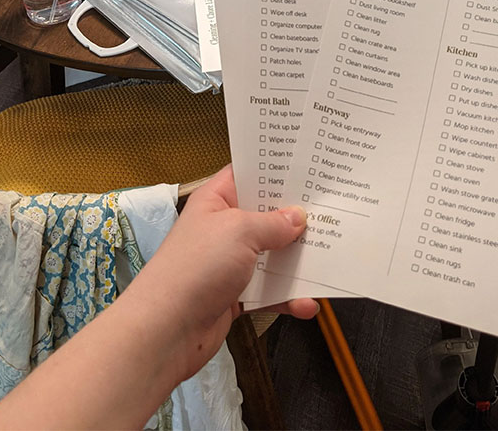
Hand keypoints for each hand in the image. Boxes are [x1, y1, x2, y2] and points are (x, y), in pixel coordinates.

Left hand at [129, 165, 317, 381]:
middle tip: (331, 211)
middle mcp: (224, 228)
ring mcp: (229, 263)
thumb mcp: (239, 231)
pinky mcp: (236, 296)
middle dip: (295, 218)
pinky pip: (269, 292)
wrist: (166, 330)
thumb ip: (272, 223)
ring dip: (297, 261)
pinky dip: (287, 298)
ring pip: (272, 255)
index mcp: (216, 201)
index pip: (247, 174)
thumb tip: (298, 216)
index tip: (309, 167)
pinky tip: (307, 304)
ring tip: (329, 258)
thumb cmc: (197, 266)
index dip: (274, 169)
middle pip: (266, 216)